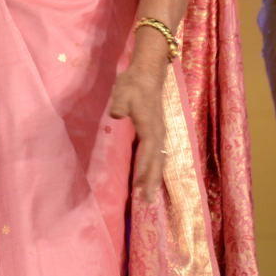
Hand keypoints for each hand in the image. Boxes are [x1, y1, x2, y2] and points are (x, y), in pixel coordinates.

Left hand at [108, 59, 168, 200]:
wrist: (148, 74)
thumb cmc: (133, 85)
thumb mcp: (122, 93)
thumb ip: (119, 106)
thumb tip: (116, 115)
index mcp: (150, 128)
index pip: (148, 153)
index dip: (145, 170)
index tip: (141, 187)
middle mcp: (159, 134)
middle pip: (157, 162)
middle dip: (153, 181)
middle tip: (148, 201)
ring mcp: (160, 133)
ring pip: (159, 160)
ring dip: (154, 177)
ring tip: (148, 194)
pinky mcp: (157, 131)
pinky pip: (157, 154)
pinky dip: (154, 167)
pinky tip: (149, 175)